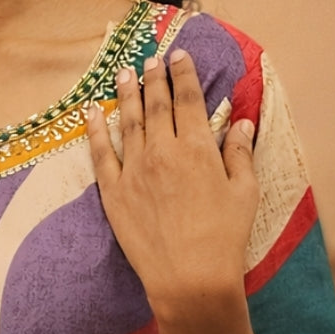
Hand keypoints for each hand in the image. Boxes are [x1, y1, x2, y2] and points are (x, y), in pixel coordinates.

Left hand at [86, 48, 258, 320]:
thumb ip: (239, 154)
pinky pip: (100, 152)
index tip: (178, 56)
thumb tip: (242, 124)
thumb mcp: (244, 192)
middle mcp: (162, 151)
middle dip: (153, 77)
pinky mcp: (112, 192)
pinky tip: (90, 110)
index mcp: (197, 147)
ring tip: (122, 72)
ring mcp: (133, 170)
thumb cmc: (223, 237)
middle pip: (155, 104)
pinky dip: (94, 128)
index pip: (188, 99)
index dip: (183, 74)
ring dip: (125, 93)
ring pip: (127, 121)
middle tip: (149, 58)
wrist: (188, 277)